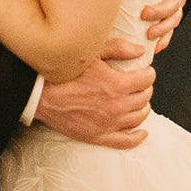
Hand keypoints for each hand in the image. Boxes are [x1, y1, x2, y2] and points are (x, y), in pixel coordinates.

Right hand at [34, 38, 154, 148]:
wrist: (42, 96)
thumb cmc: (64, 73)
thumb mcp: (92, 54)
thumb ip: (118, 49)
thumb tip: (140, 50)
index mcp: (118, 84)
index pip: (147, 79)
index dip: (148, 73)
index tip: (145, 71)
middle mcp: (117, 106)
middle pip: (144, 97)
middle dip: (145, 88)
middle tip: (140, 84)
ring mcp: (109, 123)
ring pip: (139, 117)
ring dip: (143, 108)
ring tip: (139, 101)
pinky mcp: (99, 136)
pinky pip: (126, 141)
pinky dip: (138, 137)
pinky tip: (142, 132)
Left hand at [141, 0, 190, 51]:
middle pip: (176, 3)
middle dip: (161, 10)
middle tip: (144, 14)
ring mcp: (177, 3)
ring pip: (174, 19)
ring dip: (163, 29)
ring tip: (148, 35)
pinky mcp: (170, 14)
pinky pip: (169, 30)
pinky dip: (163, 40)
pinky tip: (153, 49)